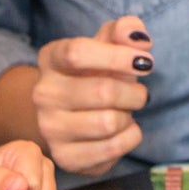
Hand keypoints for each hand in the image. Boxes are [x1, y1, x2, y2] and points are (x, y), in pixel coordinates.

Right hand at [31, 17, 152, 174]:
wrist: (74, 111)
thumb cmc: (96, 71)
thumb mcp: (108, 44)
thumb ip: (124, 32)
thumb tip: (138, 39)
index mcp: (51, 58)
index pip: (78, 53)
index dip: (117, 56)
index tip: (145, 61)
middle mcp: (43, 94)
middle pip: (102, 92)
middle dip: (134, 92)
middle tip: (139, 92)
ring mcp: (50, 128)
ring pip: (109, 123)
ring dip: (129, 115)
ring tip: (125, 110)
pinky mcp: (65, 157)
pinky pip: (113, 148)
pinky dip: (130, 137)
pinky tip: (122, 129)